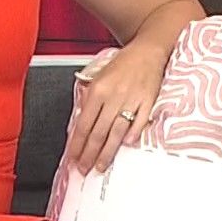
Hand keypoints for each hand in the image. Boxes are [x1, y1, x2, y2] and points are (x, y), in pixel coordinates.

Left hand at [68, 43, 166, 172]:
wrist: (147, 51)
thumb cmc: (122, 65)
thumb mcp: (98, 77)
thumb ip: (88, 99)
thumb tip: (80, 125)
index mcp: (97, 90)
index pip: (83, 124)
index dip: (77, 144)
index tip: (73, 158)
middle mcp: (113, 97)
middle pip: (98, 132)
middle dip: (89, 154)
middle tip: (84, 169)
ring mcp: (131, 100)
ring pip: (116, 132)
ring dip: (107, 152)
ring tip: (101, 166)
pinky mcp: (148, 102)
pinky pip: (139, 123)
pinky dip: (132, 134)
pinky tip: (125, 146)